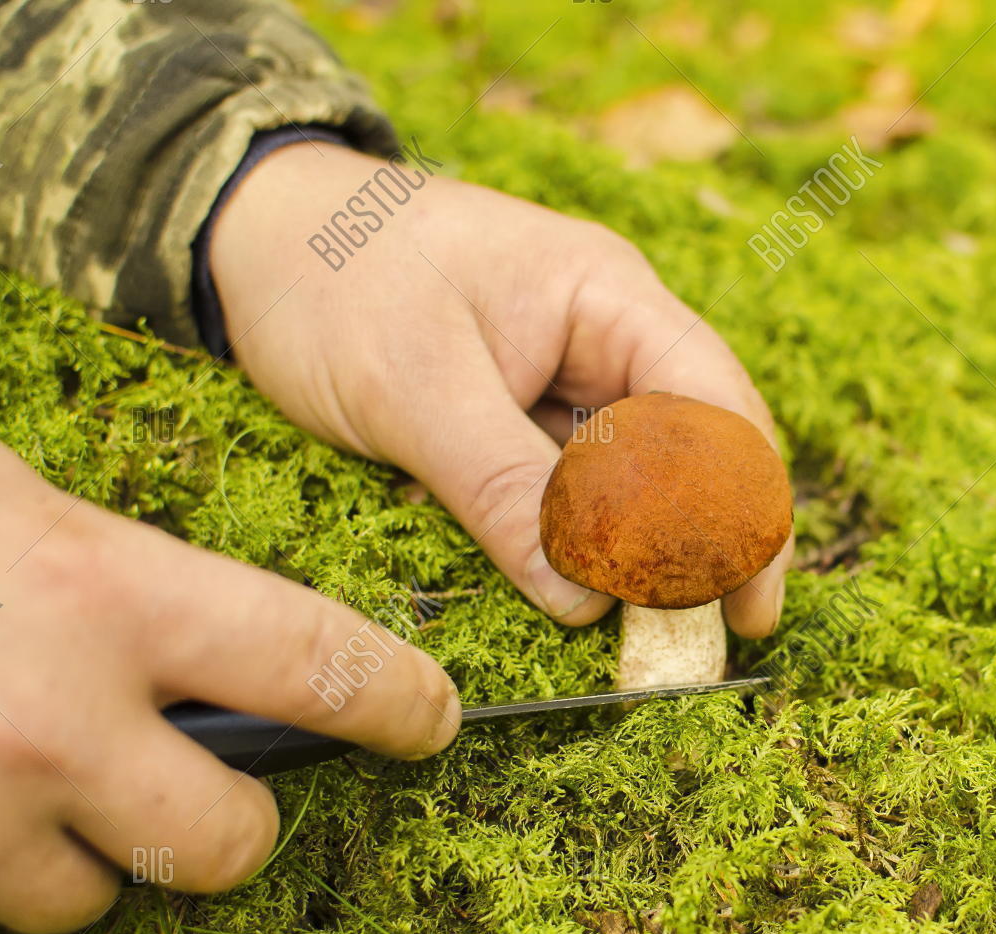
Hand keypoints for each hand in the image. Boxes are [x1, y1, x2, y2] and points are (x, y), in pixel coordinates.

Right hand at [0, 416, 458, 933]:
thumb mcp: (2, 507)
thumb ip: (121, 586)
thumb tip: (216, 662)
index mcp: (102, 593)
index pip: (313, 661)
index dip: (394, 700)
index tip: (429, 718)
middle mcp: (48, 721)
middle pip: (231, 839)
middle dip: (223, 824)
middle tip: (177, 782)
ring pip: (90, 893)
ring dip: (58, 846)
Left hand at [209, 143, 790, 633]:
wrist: (249, 229)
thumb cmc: (329, 273)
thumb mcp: (412, 387)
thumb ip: (502, 488)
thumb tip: (585, 598)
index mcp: (605, 295)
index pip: (714, 405)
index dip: (745, 509)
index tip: (745, 603)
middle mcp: (604, 333)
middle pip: (694, 448)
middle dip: (706, 543)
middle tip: (706, 641)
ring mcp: (564, 373)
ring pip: (632, 476)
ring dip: (637, 549)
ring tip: (646, 632)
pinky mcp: (519, 410)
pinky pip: (569, 484)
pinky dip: (574, 535)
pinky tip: (571, 583)